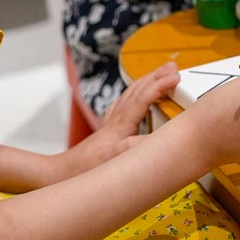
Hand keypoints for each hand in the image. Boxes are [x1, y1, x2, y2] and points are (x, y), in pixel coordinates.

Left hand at [57, 61, 179, 178]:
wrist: (62, 172)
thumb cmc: (86, 169)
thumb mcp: (113, 161)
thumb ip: (134, 147)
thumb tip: (159, 138)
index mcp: (120, 125)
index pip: (143, 98)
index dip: (160, 85)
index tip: (176, 77)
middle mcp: (116, 120)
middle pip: (137, 90)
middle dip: (156, 76)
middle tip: (173, 66)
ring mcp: (110, 123)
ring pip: (130, 94)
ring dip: (146, 81)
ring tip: (160, 74)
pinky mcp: (107, 130)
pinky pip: (123, 104)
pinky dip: (134, 95)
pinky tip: (135, 97)